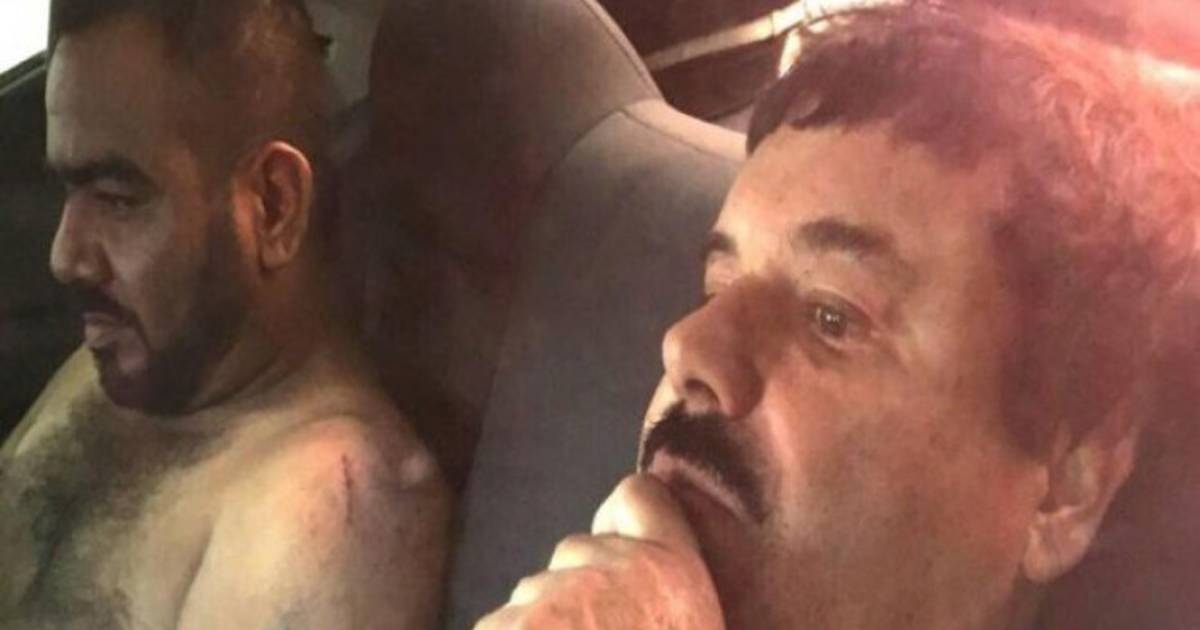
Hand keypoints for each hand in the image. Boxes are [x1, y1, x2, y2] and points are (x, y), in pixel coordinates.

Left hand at [475, 474, 724, 629]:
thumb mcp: (697, 618)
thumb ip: (674, 592)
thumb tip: (653, 589)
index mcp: (671, 571)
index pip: (640, 495)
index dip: (626, 516)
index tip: (624, 547)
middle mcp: (608, 568)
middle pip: (578, 551)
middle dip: (580, 588)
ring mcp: (551, 595)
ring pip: (538, 593)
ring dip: (546, 622)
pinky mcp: (505, 625)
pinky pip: (502, 626)